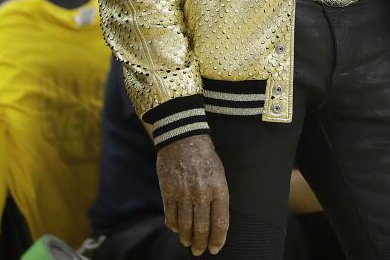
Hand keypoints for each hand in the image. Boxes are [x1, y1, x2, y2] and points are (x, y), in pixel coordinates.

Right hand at [157, 134, 228, 255]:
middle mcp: (202, 194)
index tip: (215, 248)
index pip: (220, 221)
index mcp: (219, 189)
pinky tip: (177, 230)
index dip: (218, 238)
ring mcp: (183, 194)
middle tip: (200, 251)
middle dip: (201, 243)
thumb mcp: (219, 174)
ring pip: (185, 225)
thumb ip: (217, 196)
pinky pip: (170, 215)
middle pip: (202, 227)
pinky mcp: (168, 192)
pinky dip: (173, 226)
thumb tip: (215, 218)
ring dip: (187, 237)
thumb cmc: (206, 157)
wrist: (184, 140)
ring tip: (188, 243)